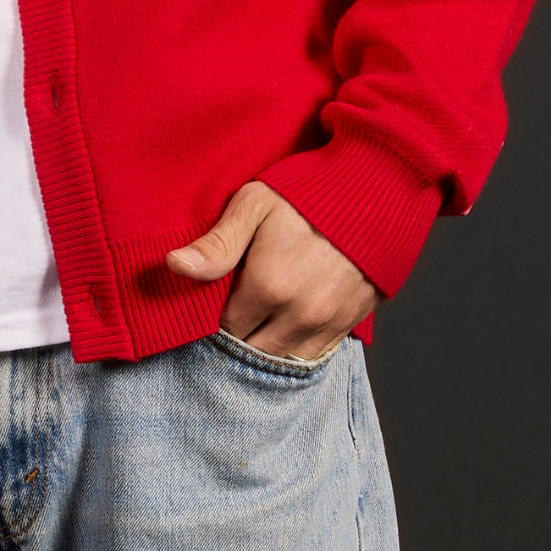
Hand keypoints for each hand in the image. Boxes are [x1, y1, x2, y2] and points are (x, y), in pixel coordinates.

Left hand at [167, 181, 377, 359]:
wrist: (375, 189)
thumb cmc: (308, 191)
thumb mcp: (255, 204)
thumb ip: (217, 243)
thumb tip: (174, 266)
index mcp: (267, 286)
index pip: (223, 327)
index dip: (213, 315)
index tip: (211, 300)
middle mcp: (297, 314)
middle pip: (250, 349)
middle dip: (236, 335)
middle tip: (230, 312)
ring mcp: (326, 323)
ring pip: (281, 361)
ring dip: (264, 347)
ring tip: (255, 323)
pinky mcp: (349, 323)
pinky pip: (313, 358)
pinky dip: (294, 351)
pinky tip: (284, 329)